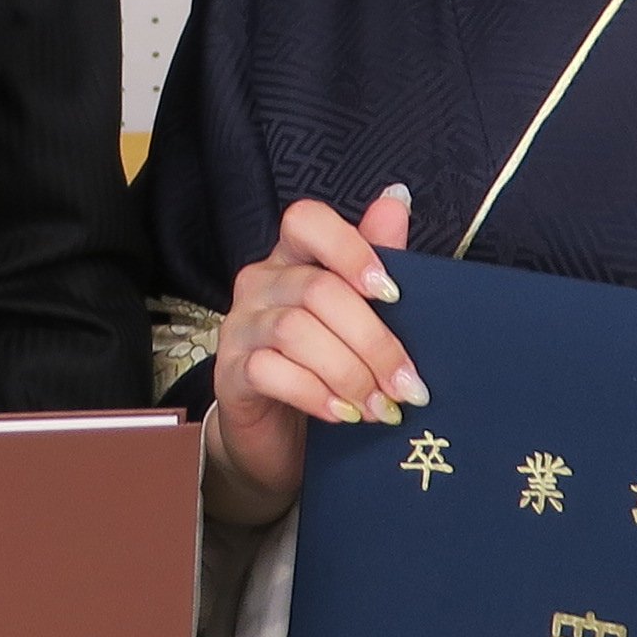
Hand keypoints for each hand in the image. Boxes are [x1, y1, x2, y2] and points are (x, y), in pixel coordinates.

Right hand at [201, 185, 418, 522]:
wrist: (281, 437)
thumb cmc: (326, 367)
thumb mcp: (358, 316)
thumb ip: (376, 258)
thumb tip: (396, 199)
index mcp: (292, 258)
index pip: (306, 221)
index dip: (350, 248)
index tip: (394, 293)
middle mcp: (260, 283)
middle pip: (317, 290)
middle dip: (373, 340)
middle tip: (407, 384)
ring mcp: (240, 327)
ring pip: (295, 331)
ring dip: (350, 373)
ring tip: (383, 407)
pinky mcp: (229, 374)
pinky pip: (270, 371)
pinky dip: (316, 394)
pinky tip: (345, 415)